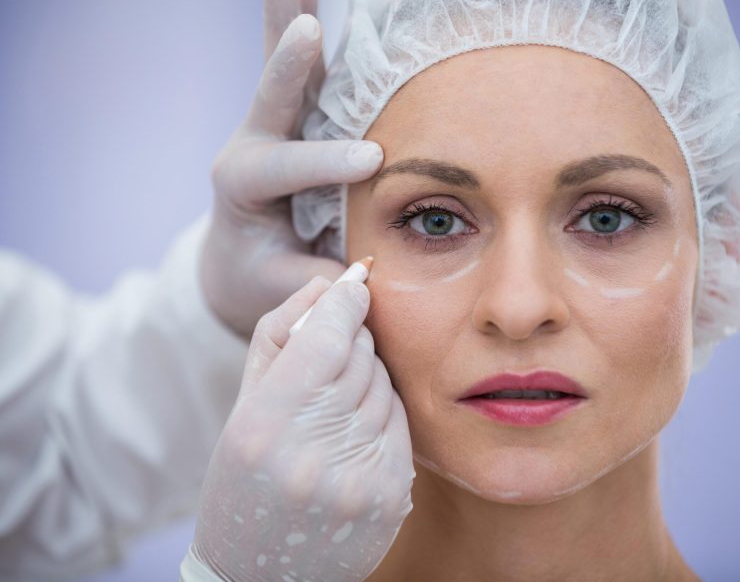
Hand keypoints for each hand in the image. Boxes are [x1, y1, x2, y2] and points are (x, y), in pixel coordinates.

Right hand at [187, 276, 414, 580]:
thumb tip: (330, 284)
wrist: (260, 570)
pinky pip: (400, 422)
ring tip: (335, 405)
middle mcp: (312, 455)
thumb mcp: (243, 403)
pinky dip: (381, 413)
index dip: (345, 301)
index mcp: (263, 426)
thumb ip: (281, 334)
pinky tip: (354, 432)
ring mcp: (356, 481)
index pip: (326, 338)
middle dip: (353, 339)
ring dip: (368, 378)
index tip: (354, 283)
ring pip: (385, 385)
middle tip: (333, 351)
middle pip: (361, 356)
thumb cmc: (242, 478)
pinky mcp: (389, 497)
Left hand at [201, 0, 383, 336]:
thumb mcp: (277, 286)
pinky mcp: (293, 114)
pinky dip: (304, 18)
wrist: (237, 261)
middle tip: (307, 29)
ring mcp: (273, 123)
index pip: (283, 168)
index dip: (324, 162)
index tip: (371, 160)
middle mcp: (253, 143)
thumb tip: (361, 271)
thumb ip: (311, 277)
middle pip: (271, 96)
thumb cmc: (259, 275)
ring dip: (292, 16)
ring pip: (285, 66)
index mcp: (242, 186)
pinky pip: (301, 66)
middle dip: (291, 64)